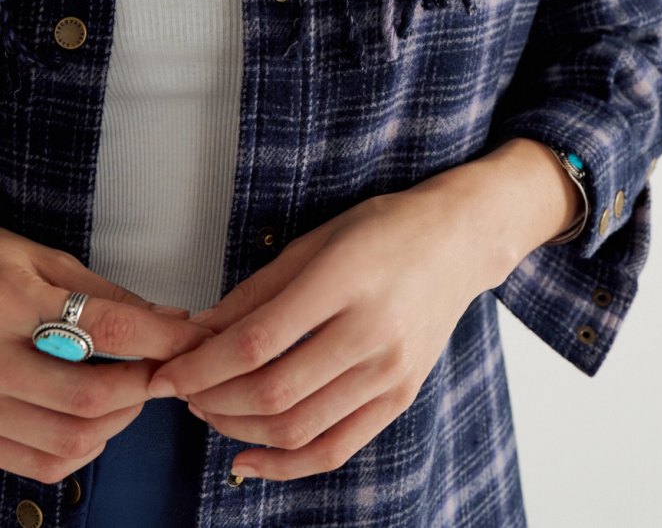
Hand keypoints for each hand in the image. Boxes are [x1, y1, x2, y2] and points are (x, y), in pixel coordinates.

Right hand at [0, 227, 213, 482]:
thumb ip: (107, 294)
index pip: (106, 328)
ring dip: (121, 419)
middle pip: (92, 395)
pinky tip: (96, 418)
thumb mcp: (43, 262)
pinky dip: (86, 448)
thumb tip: (169, 320)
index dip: (164, 339)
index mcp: (17, 305)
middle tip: (169, 367)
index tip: (198, 340)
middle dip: (147, 385)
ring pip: (71, 439)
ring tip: (134, 389)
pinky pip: (44, 463)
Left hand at [147, 140, 572, 481]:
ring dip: (239, 429)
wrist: (460, 240)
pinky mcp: (401, 396)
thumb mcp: (317, 239)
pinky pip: (336, 448)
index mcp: (345, 281)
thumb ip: (257, 290)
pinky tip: (248, 458)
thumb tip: (198, 331)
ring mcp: (391, 371)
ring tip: (210, 411)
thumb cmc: (386, 228)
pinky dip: (286, 465)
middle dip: (211, 399)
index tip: (167, 372)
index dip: (202, 365)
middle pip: (273, 391)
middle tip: (182, 390)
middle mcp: (372, 332)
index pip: (257, 342)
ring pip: (298, 427)